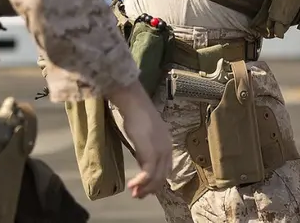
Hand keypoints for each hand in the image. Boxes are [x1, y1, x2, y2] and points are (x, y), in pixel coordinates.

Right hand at [109, 84, 173, 198]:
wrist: (134, 103)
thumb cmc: (136, 116)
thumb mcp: (144, 136)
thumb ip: (146, 149)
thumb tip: (142, 162)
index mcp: (167, 144)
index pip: (166, 169)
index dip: (156, 181)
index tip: (145, 188)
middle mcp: (167, 149)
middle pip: (162, 176)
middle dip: (150, 188)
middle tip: (138, 195)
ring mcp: (161, 150)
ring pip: (156, 177)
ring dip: (144, 188)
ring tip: (134, 193)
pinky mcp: (151, 152)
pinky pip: (148, 173)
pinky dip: (141, 182)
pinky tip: (132, 185)